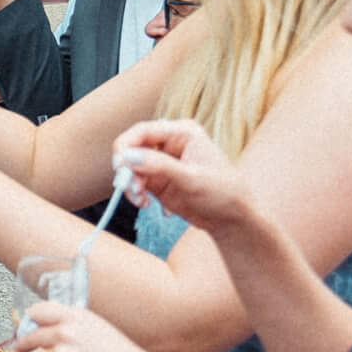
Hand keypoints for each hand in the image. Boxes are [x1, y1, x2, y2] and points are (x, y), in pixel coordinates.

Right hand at [111, 119, 258, 229]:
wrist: (232, 219)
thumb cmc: (222, 193)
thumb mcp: (191, 178)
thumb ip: (159, 166)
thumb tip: (126, 157)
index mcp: (182, 133)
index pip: (142, 131)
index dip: (126, 146)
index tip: (119, 166)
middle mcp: (169, 144)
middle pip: (132, 149)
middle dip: (127, 169)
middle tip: (129, 188)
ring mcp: (162, 163)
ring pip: (130, 167)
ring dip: (129, 184)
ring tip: (141, 201)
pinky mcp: (157, 180)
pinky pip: (135, 182)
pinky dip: (134, 193)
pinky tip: (145, 204)